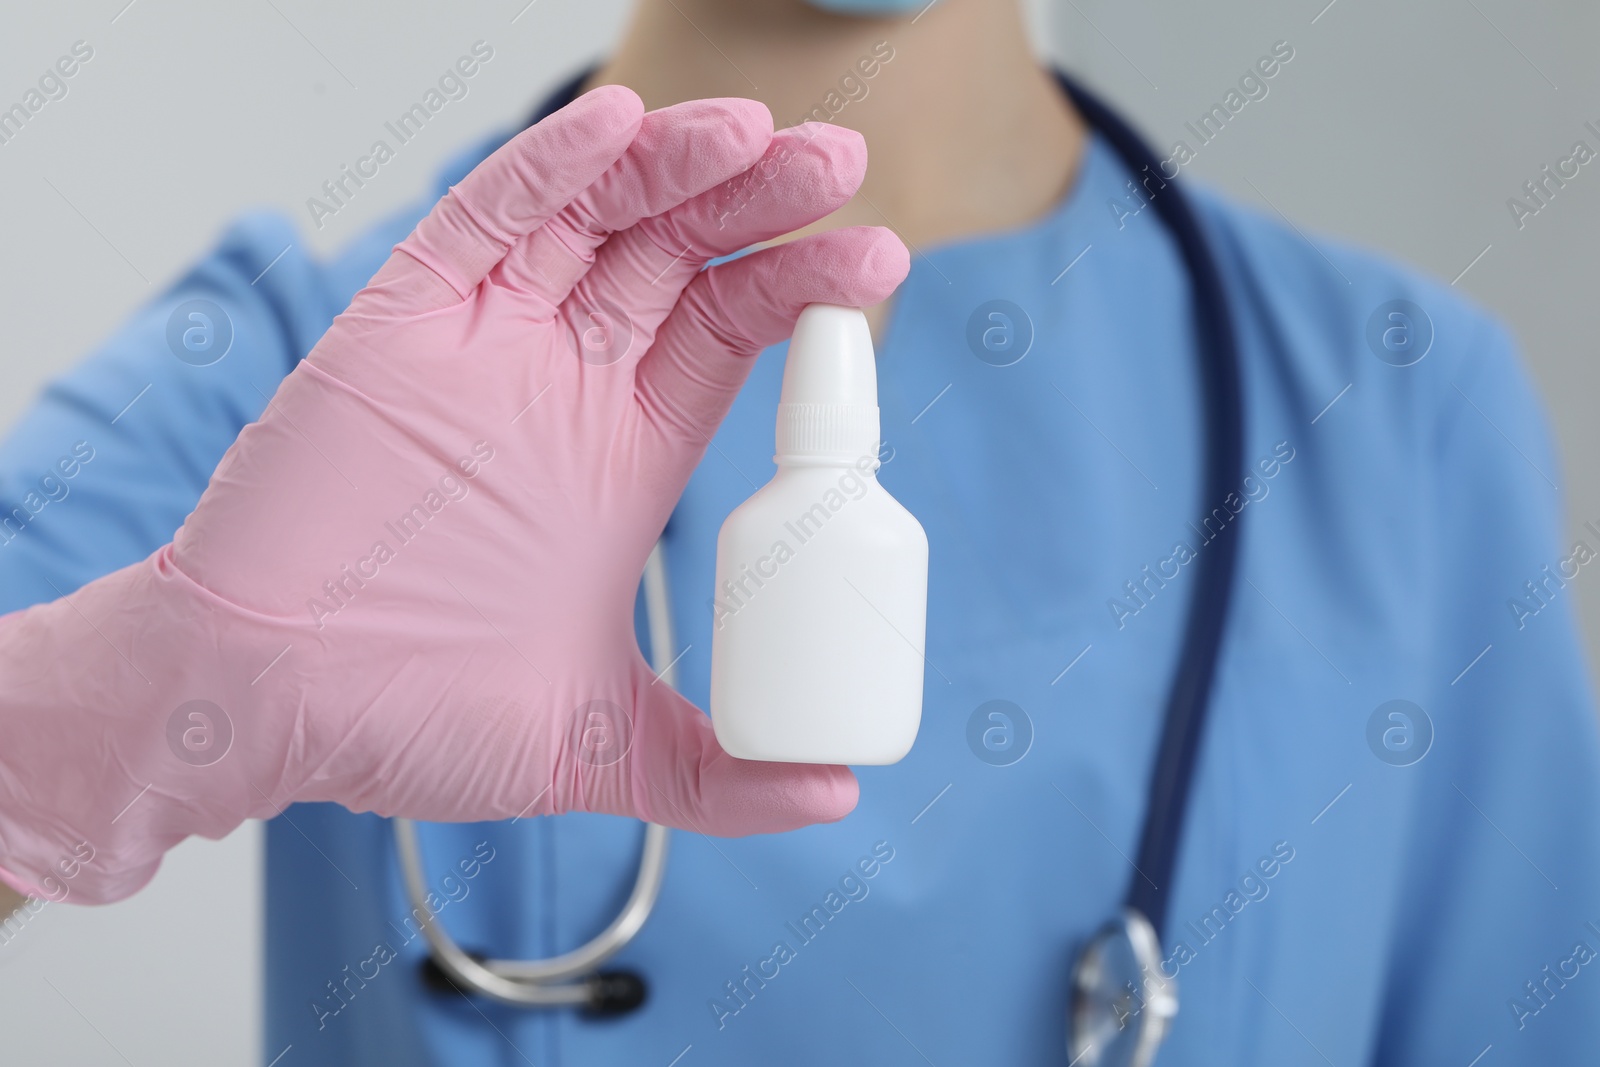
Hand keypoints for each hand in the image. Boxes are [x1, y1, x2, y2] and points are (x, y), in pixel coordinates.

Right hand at [0, 85, 908, 902]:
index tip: (878, 259)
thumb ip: (716, 775)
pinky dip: (544, 167)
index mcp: (622, 457)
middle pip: (680, 255)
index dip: (801, 287)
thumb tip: (835, 794)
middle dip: (761, 202)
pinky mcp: (398, 327)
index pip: (730, 333)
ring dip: (676, 167)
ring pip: (595, 217)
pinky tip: (613, 125)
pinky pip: (479, 220)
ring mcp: (484, 346)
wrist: (259, 711)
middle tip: (839, 165)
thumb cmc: (408, 720)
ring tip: (759, 134)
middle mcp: (563, 385)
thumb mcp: (597, 749)